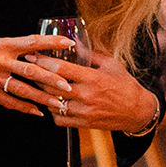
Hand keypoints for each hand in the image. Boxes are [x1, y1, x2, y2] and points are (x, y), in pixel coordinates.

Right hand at [0, 34, 73, 115]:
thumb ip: (12, 47)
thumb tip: (34, 50)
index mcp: (3, 45)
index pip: (32, 42)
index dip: (51, 42)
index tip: (68, 43)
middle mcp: (0, 61)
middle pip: (31, 71)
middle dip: (51, 79)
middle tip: (68, 86)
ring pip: (23, 90)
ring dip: (42, 98)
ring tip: (57, 103)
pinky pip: (9, 102)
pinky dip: (24, 108)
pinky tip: (37, 112)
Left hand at [25, 51, 158, 132]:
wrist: (138, 111)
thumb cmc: (125, 84)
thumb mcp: (111, 64)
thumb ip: (90, 54)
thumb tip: (73, 42)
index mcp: (92, 78)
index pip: (60, 68)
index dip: (43, 61)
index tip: (32, 56)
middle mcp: (86, 95)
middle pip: (52, 86)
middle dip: (37, 77)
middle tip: (28, 70)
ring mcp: (84, 111)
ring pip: (52, 104)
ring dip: (43, 95)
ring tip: (37, 86)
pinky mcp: (84, 123)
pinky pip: (59, 119)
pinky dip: (52, 111)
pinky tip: (52, 103)